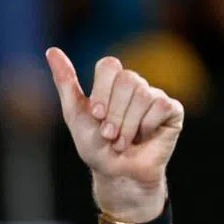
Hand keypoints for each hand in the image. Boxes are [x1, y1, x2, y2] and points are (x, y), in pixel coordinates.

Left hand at [46, 47, 183, 220]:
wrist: (116, 174)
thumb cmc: (95, 147)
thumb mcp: (75, 115)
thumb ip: (66, 82)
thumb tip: (51, 50)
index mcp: (111, 83)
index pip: (109, 65)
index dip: (102, 92)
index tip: (96, 115)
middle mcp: (134, 85)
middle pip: (127, 80)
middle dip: (113, 114)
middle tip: (108, 135)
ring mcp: (154, 95)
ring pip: (144, 94)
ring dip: (127, 125)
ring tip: (121, 141)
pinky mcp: (172, 109)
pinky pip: (160, 106)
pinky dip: (146, 127)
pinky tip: (143, 138)